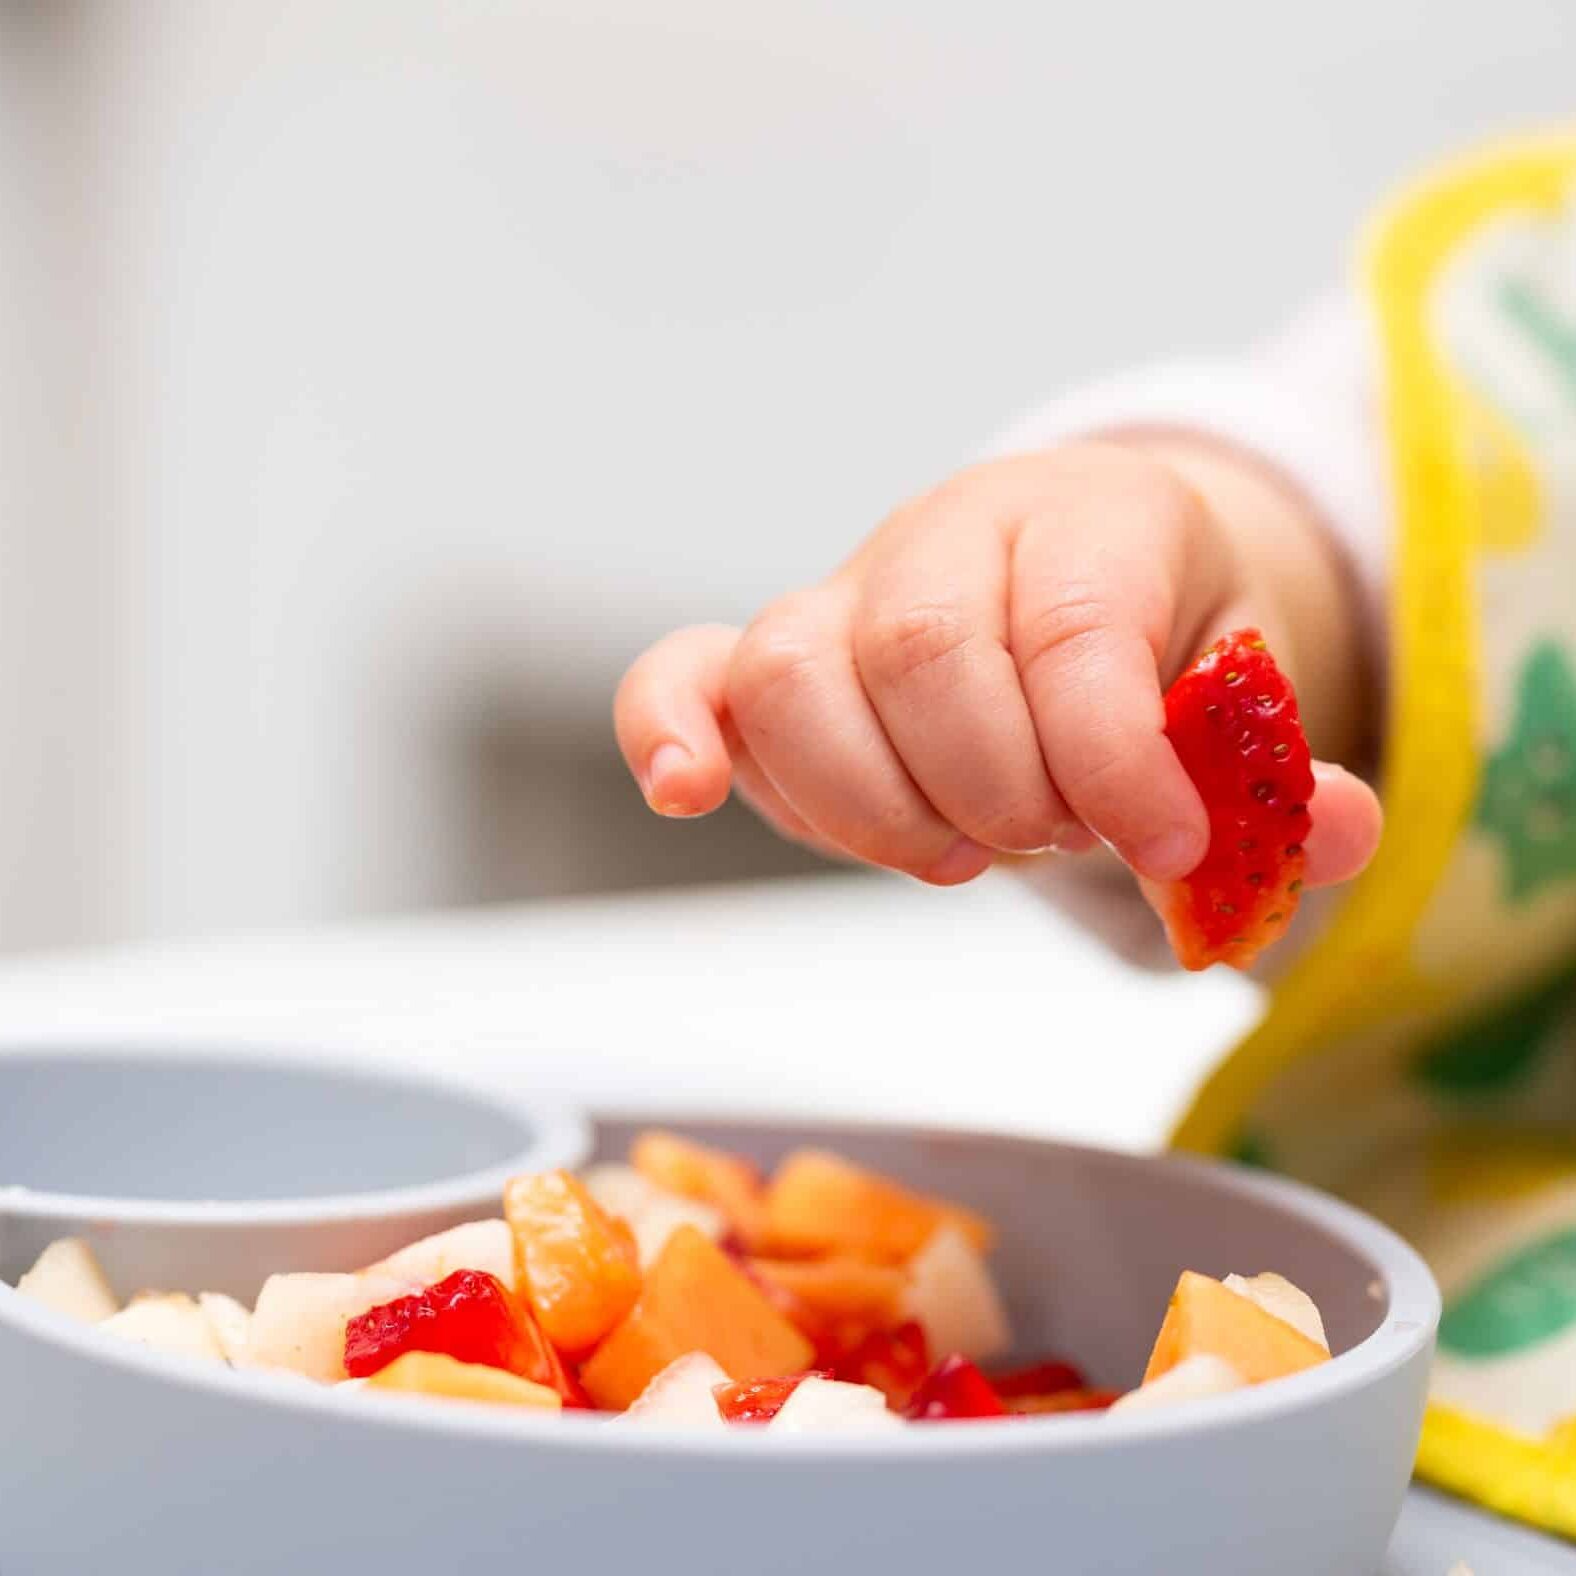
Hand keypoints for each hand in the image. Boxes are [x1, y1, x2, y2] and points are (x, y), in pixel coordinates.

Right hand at [615, 440, 1380, 889]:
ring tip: (959, 850)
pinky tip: (688, 793)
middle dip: (999, 787)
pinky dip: (668, 732)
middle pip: (926, 652)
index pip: (1074, 626)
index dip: (1112, 758)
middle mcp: (950, 532)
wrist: (1070, 580)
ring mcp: (843, 592)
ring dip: (877, 804)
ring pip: (797, 675)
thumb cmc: (1157, 647)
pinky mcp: (765, 658)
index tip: (1164, 847)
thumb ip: (1282, 770)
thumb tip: (1335, 833)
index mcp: (1092, 516)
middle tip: (1054, 836)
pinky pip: (682, 673)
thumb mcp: (1245, 697)